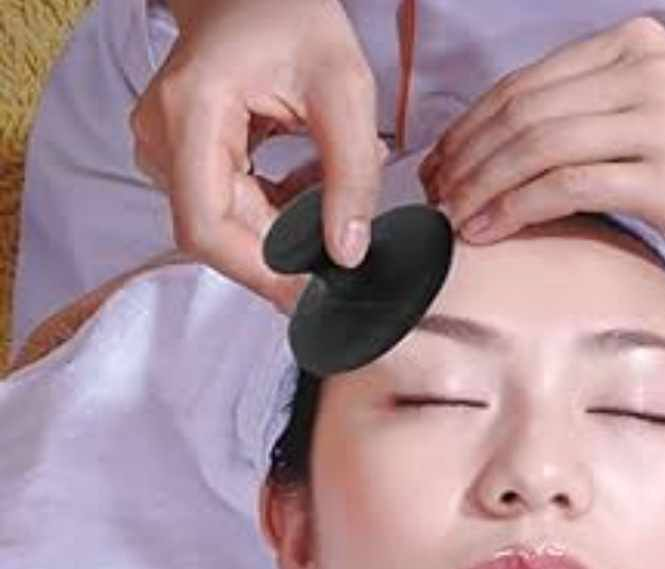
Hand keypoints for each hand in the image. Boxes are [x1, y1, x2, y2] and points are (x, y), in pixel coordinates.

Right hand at [130, 0, 387, 313]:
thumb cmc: (294, 17)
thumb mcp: (345, 90)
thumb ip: (352, 175)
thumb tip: (348, 255)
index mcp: (192, 112)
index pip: (206, 226)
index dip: (257, 272)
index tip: (309, 294)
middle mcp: (163, 136)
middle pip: (215, 232)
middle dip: (280, 254)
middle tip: (340, 262)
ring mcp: (166, 148)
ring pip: (224, 224)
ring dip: (281, 230)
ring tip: (330, 205)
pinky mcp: (183, 156)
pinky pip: (227, 206)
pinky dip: (273, 211)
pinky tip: (308, 188)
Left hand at [420, 16, 664, 261]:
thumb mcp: (659, 116)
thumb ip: (592, 117)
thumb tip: (506, 154)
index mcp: (635, 44)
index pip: (525, 83)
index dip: (470, 126)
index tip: (440, 166)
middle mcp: (644, 67)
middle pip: (522, 110)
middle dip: (465, 158)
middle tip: (435, 198)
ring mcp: (658, 115)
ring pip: (536, 145)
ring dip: (480, 186)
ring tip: (451, 219)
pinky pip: (566, 184)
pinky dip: (515, 209)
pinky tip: (487, 232)